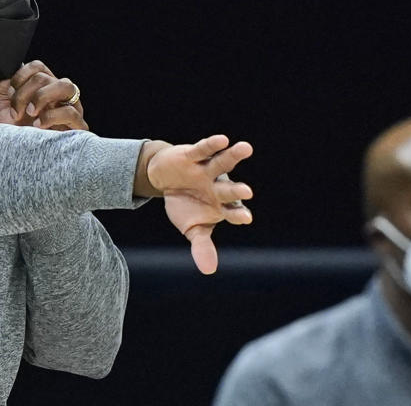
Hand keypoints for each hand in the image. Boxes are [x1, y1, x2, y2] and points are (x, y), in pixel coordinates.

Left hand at [0, 60, 87, 130]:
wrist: (17, 161)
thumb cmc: (15, 135)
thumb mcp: (3, 108)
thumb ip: (3, 88)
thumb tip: (6, 75)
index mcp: (43, 88)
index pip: (38, 67)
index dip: (21, 75)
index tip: (10, 91)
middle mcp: (58, 95)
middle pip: (46, 76)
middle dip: (25, 92)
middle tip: (16, 110)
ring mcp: (70, 109)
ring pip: (66, 86)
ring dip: (42, 97)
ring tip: (30, 113)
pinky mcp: (78, 127)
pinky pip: (70, 112)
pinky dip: (51, 116)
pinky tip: (39, 125)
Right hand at [147, 135, 253, 274]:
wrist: (164, 179)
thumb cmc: (185, 204)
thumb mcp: (191, 227)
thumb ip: (202, 246)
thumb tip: (208, 271)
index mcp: (222, 205)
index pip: (233, 210)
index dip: (238, 213)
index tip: (245, 217)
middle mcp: (218, 186)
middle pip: (229, 188)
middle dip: (236, 189)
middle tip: (246, 191)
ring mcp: (206, 170)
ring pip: (223, 163)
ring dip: (234, 155)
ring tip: (246, 148)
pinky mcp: (193, 156)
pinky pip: (204, 149)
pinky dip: (212, 145)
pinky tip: (223, 140)